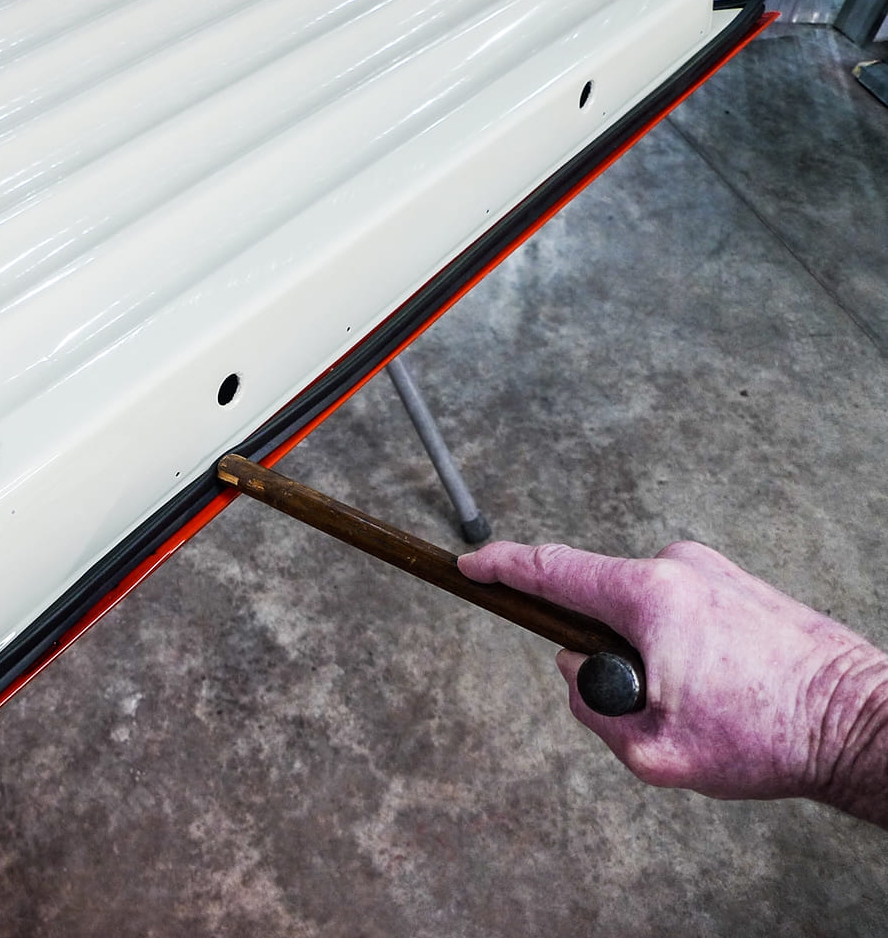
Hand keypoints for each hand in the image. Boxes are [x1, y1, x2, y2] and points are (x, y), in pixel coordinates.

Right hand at [458, 541, 887, 808]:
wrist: (860, 721)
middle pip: (597, 602)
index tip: (470, 566)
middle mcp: (676, 566)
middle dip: (603, 656)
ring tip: (701, 703)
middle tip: (650, 708)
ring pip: (637, 612)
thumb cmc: (768, 738)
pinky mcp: (732, 580)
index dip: (502, 569)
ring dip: (645, 654)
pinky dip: (676, 645)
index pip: (552, 571)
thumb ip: (591, 707)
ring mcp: (708, 568)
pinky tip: (719, 686)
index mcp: (649, 597)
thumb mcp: (652, 753)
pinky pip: (674, 609)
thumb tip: (578, 671)